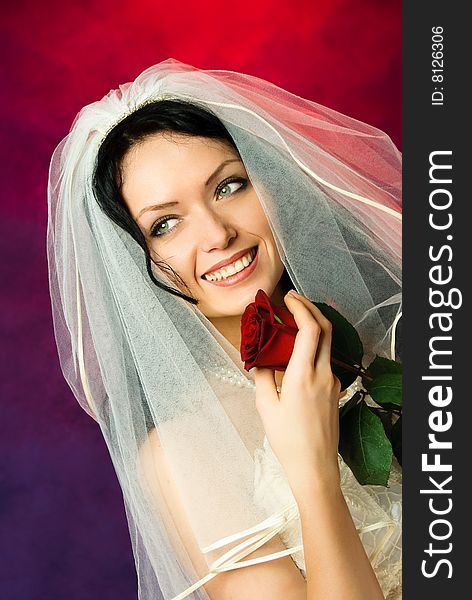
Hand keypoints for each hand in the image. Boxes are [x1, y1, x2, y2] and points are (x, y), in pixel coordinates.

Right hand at [253, 290, 341, 492]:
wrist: (315, 466)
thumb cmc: (288, 440)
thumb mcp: (265, 406)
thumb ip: (262, 376)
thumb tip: (259, 359)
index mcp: (304, 375)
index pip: (310, 329)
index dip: (300, 307)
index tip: (287, 298)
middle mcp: (323, 374)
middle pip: (325, 329)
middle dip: (310, 308)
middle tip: (291, 300)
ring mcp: (333, 382)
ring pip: (327, 343)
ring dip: (312, 326)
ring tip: (290, 323)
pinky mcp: (335, 390)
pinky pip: (324, 360)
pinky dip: (312, 347)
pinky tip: (296, 353)